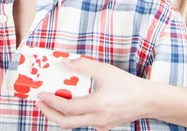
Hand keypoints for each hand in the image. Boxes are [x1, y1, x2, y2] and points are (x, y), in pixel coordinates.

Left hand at [35, 57, 154, 130]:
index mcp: (96, 105)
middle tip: (39, 103)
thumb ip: (83, 65)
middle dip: (49, 113)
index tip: (40, 94)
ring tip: (51, 102)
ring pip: (74, 124)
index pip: (67, 108)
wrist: (147, 100)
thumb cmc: (127, 84)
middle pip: (65, 123)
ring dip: (60, 114)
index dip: (51, 102)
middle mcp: (97, 120)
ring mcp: (101, 126)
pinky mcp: (104, 127)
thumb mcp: (105, 70)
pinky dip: (74, 115)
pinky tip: (71, 104)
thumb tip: (65, 63)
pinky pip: (85, 122)